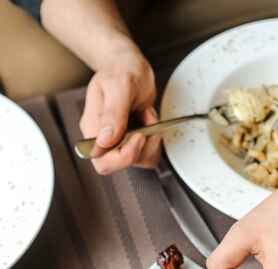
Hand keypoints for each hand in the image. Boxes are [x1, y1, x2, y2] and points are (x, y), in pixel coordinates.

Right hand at [79, 43, 159, 173]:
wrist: (129, 65)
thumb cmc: (121, 69)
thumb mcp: (119, 84)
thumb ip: (113, 112)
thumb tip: (105, 140)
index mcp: (92, 127)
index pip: (101, 159)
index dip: (123, 155)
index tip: (138, 135)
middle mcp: (103, 138)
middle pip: (117, 165)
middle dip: (139, 149)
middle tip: (146, 127)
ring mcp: (118, 141)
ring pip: (138, 161)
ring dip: (151, 141)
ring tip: (147, 116)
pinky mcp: (133, 141)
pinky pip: (147, 154)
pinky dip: (155, 140)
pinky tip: (149, 120)